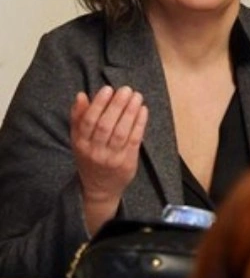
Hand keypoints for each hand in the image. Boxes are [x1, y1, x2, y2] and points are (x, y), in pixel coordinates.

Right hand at [70, 86, 147, 233]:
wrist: (99, 188)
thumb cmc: (89, 158)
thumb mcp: (78, 140)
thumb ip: (78, 118)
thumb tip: (81, 95)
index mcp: (80, 144)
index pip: (89, 121)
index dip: (98, 104)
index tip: (108, 89)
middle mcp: (95, 151)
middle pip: (106, 126)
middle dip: (117, 106)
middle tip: (126, 89)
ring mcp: (112, 157)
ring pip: (121, 132)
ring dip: (130, 112)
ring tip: (137, 96)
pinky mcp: (127, 161)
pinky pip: (134, 140)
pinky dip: (139, 124)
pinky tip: (143, 110)